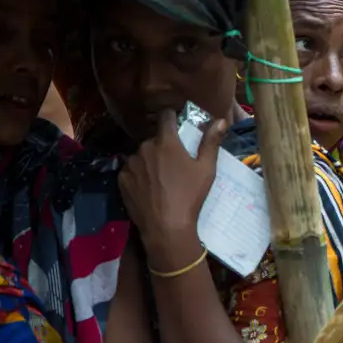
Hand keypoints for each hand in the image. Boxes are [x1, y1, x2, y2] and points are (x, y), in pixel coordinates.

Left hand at [119, 111, 225, 254]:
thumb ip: (211, 141)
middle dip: (162, 146)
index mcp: (166, 141)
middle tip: (173, 162)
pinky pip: (130, 170)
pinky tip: (148, 187)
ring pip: (141, 154)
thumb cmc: (190, 196)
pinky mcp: (121, 179)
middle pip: (153, 139)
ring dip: (149, 160)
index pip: (165, 116)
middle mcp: (144, 147)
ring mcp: (130, 163)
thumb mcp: (206, 169)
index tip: (176, 124)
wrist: (166, 227)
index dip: (172, 117)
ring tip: (159, 178)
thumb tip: (221, 120)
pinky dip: (138, 174)